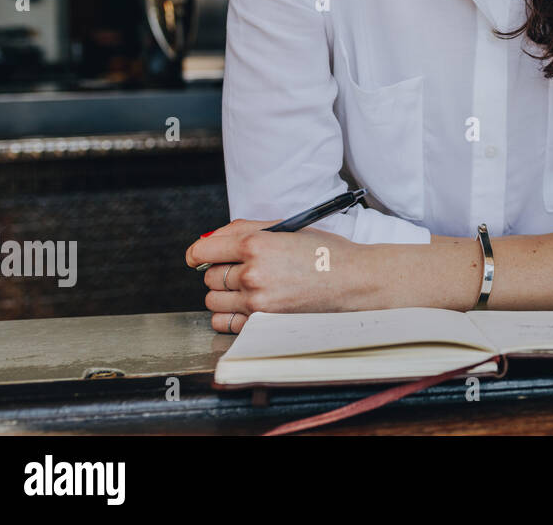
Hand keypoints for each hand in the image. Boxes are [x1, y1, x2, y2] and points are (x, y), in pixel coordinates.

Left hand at [184, 219, 374, 332]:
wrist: (354, 281)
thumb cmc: (325, 253)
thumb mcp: (286, 229)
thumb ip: (244, 230)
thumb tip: (209, 239)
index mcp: (256, 244)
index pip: (203, 251)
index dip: (197, 254)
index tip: (199, 258)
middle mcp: (252, 273)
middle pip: (209, 277)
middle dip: (221, 272)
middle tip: (244, 270)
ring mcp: (256, 301)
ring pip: (212, 301)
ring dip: (225, 295)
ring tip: (250, 288)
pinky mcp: (262, 323)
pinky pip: (223, 322)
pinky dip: (229, 315)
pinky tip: (248, 306)